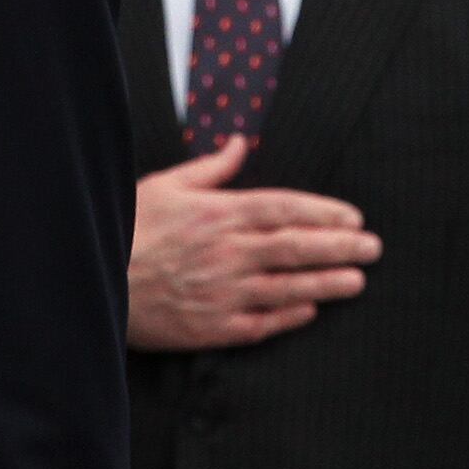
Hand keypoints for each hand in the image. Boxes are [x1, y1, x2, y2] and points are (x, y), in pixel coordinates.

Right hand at [126, 136, 379, 350]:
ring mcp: (221, 292)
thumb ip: (210, 167)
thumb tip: (239, 141)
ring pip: (286, 287)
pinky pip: (260, 324)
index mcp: (218, 213)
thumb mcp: (167, 186)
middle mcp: (226, 252)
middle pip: (294, 247)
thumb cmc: (130, 228)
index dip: (323, 213)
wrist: (95, 281)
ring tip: (358, 281)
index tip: (353, 216)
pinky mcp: (211, 327)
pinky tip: (311, 311)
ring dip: (326, 283)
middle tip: (373, 247)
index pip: (284, 209)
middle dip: (339, 247)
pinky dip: (288, 316)